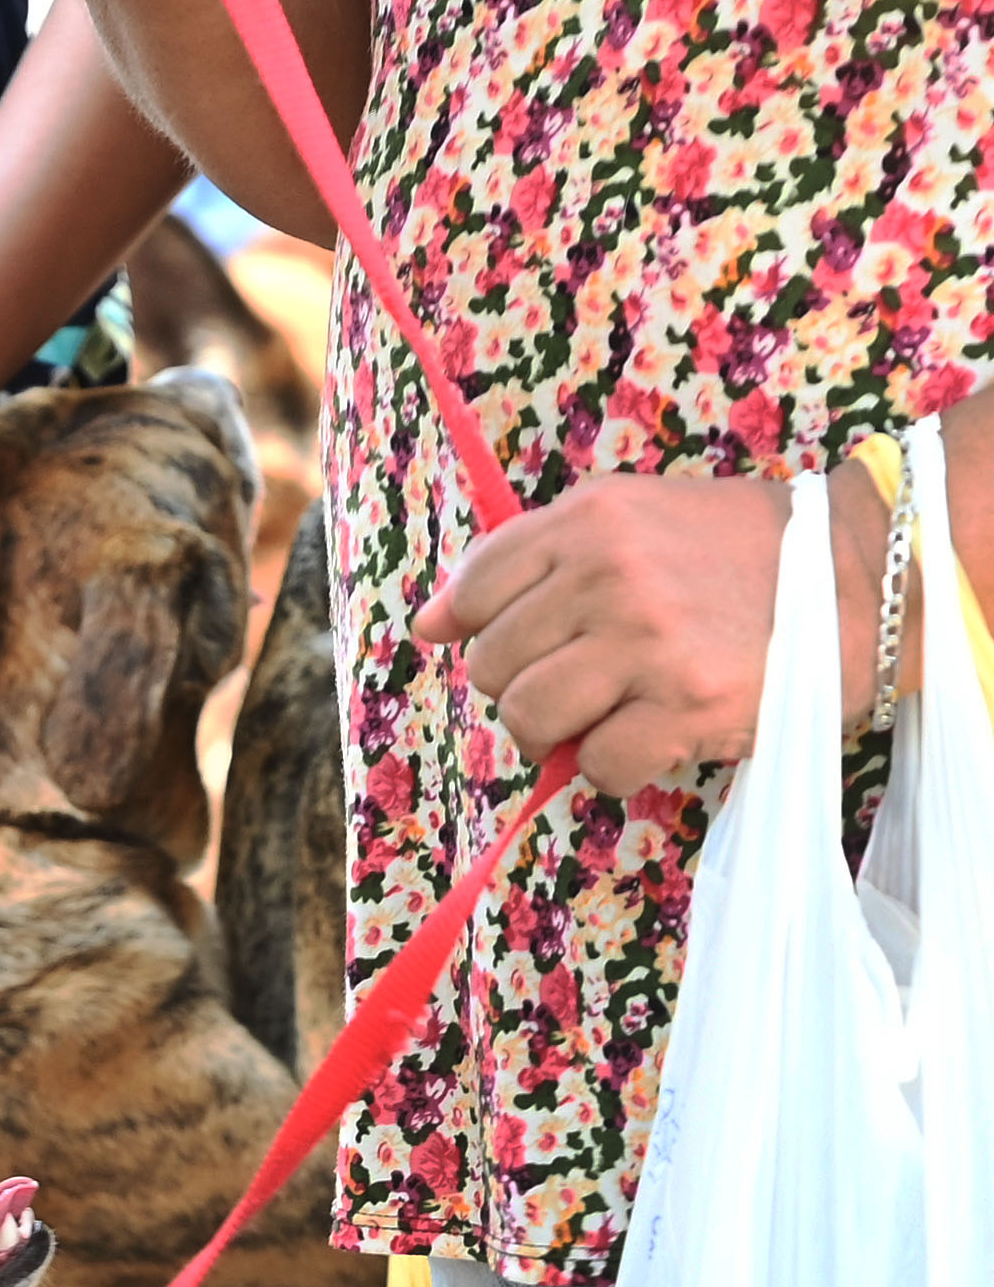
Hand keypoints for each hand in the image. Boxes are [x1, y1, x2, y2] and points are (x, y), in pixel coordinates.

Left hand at [412, 469, 893, 797]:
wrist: (861, 577)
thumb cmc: (740, 557)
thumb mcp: (636, 523)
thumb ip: (533, 564)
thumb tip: (426, 624)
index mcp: (591, 518)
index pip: (476, 589)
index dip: (489, 632)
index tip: (537, 643)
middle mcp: (608, 572)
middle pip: (493, 667)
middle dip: (529, 688)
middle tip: (591, 682)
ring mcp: (644, 640)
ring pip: (528, 721)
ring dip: (563, 736)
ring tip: (615, 713)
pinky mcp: (682, 704)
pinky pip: (597, 767)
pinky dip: (618, 769)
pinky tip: (658, 735)